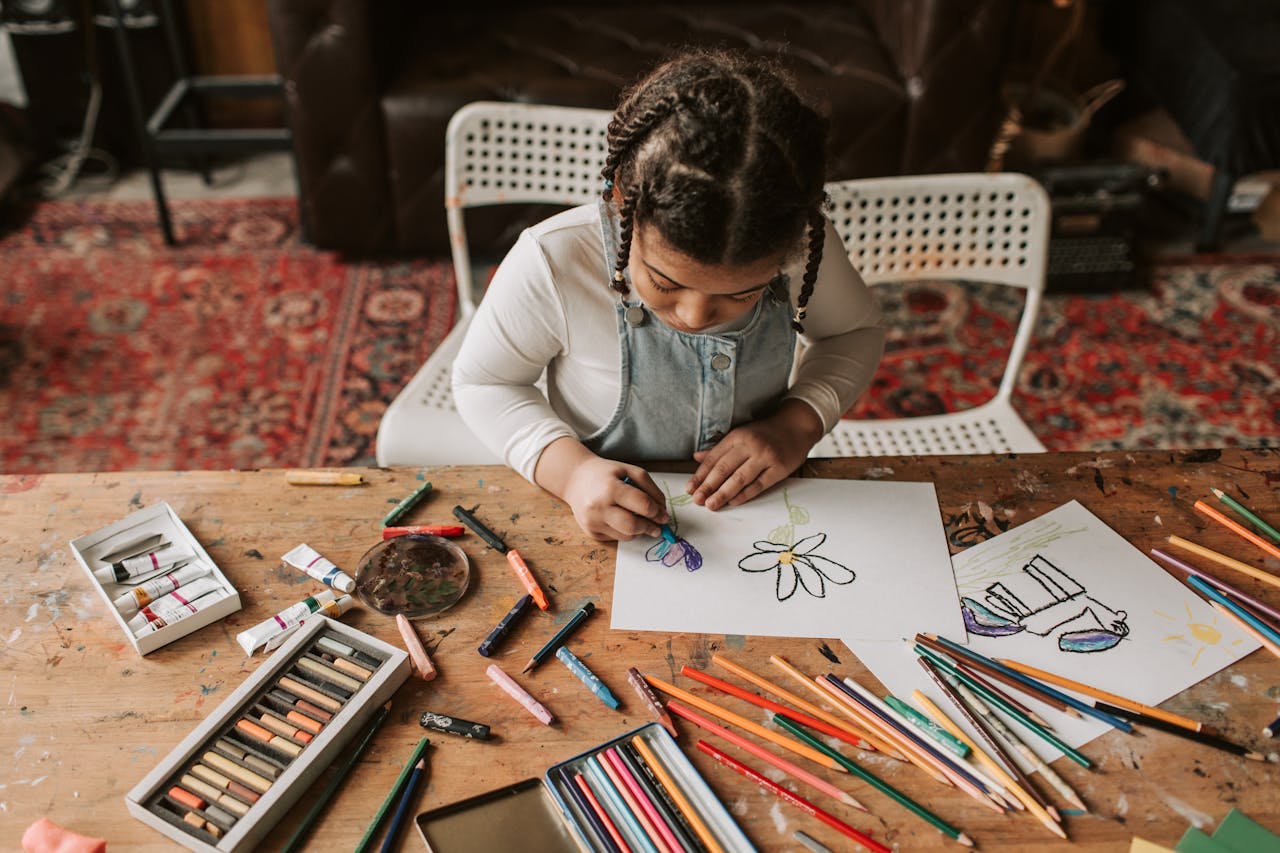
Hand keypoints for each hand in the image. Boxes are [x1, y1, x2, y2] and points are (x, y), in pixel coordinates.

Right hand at [535, 438, 668, 540]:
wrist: (575, 479)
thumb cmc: (605, 474)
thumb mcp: (629, 470)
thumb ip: (650, 489)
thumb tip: (663, 511)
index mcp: (610, 488)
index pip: (642, 505)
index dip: (657, 512)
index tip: (664, 515)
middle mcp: (599, 507)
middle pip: (634, 526)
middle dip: (650, 527)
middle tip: (659, 526)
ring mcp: (593, 522)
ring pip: (626, 536)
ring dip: (639, 530)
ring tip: (641, 520)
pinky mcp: (591, 533)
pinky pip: (616, 538)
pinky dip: (625, 531)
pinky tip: (622, 519)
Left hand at [687, 400, 822, 509]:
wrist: (796, 426)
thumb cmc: (765, 432)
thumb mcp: (741, 434)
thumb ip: (719, 448)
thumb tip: (697, 458)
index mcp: (737, 436)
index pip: (714, 458)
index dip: (700, 475)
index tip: (690, 488)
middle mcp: (750, 445)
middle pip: (724, 469)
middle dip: (708, 486)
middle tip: (697, 500)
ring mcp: (765, 457)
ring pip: (739, 479)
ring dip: (723, 494)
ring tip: (711, 505)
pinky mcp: (779, 469)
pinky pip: (758, 485)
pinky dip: (744, 495)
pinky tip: (733, 502)